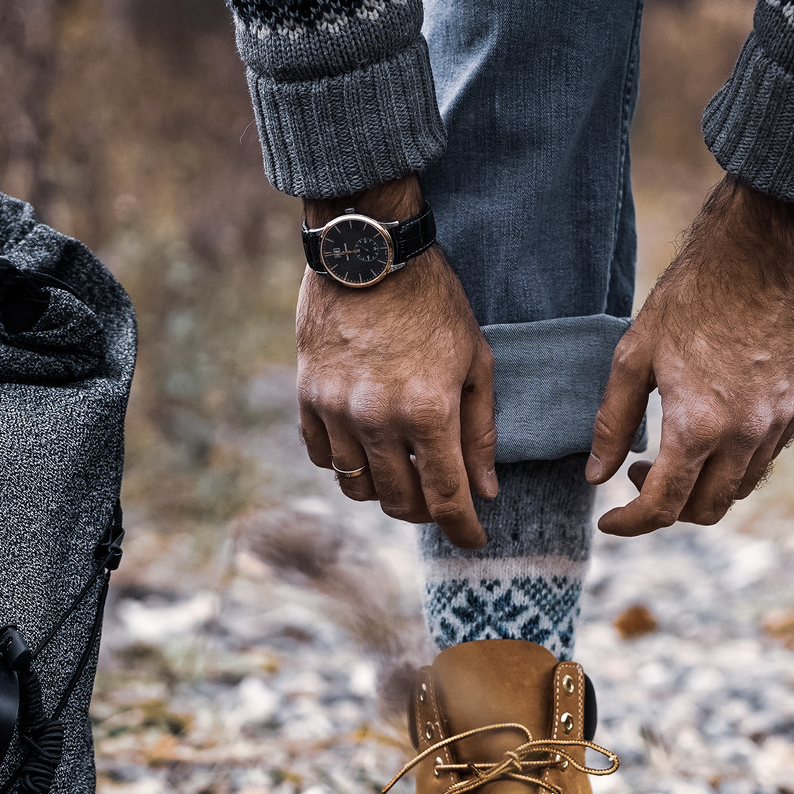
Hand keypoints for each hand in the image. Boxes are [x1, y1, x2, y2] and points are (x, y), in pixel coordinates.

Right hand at [296, 174, 499, 548]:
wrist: (369, 252)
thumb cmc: (433, 301)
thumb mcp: (476, 360)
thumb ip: (481, 431)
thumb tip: (485, 490)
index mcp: (429, 411)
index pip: (446, 497)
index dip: (463, 529)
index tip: (474, 541)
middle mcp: (379, 420)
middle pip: (398, 501)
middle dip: (425, 511)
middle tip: (440, 499)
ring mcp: (336, 411)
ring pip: (357, 486)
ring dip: (383, 490)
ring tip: (402, 472)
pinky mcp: (308, 397)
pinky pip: (322, 457)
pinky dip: (345, 463)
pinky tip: (365, 447)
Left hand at [586, 176, 793, 534]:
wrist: (760, 254)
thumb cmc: (690, 297)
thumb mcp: (634, 356)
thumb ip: (613, 422)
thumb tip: (596, 475)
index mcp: (698, 426)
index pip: (663, 506)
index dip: (631, 523)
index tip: (610, 520)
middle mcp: (744, 436)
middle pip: (705, 509)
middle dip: (667, 509)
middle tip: (639, 474)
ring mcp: (776, 424)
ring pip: (739, 490)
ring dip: (702, 489)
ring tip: (674, 455)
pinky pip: (765, 460)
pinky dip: (734, 467)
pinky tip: (712, 436)